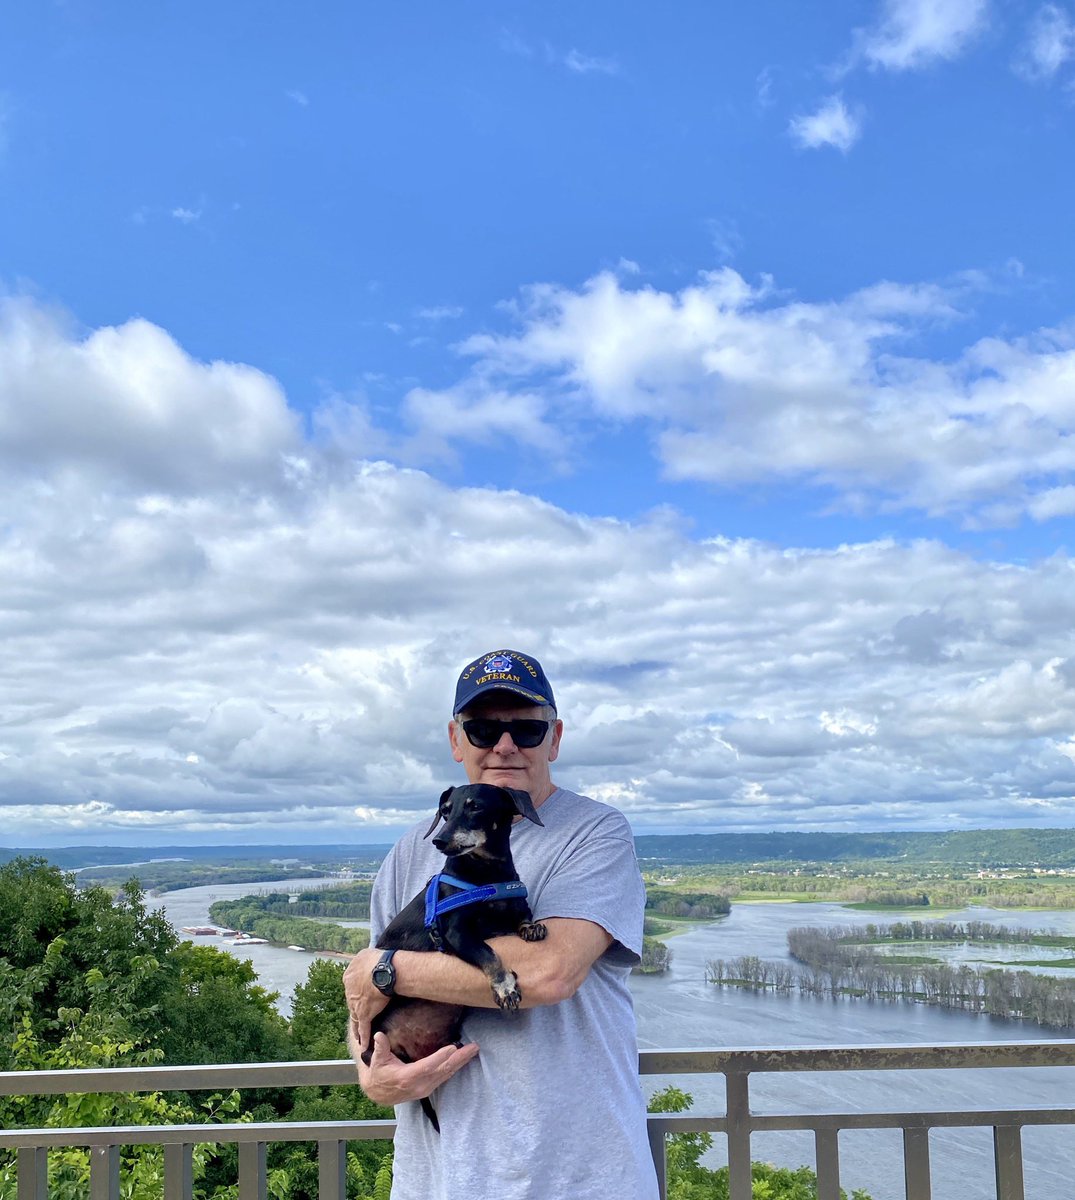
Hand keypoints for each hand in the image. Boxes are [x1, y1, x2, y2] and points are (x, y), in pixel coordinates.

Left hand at [343, 947, 390, 1051]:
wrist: (383, 970)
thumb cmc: (376, 959)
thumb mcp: (365, 954)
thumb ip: (363, 959)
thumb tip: (365, 959)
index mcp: (349, 976)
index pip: (351, 986)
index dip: (356, 991)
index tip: (359, 995)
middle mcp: (349, 992)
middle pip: (351, 1003)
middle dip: (355, 1010)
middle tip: (359, 1016)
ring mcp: (355, 1005)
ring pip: (354, 1019)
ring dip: (356, 1028)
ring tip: (358, 1036)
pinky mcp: (363, 1015)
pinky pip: (363, 1029)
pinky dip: (364, 1038)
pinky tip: (364, 1047)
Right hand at [356, 1031, 479, 1105]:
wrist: (379, 1093)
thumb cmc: (378, 1073)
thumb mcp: (376, 1060)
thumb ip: (380, 1047)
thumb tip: (379, 1035)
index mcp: (407, 1077)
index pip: (427, 1066)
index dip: (440, 1057)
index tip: (452, 1047)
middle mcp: (420, 1085)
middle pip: (443, 1070)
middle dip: (460, 1058)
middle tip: (474, 1047)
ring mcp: (426, 1088)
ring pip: (447, 1074)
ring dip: (461, 1062)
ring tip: (473, 1050)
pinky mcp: (430, 1087)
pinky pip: (445, 1076)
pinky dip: (456, 1067)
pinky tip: (464, 1059)